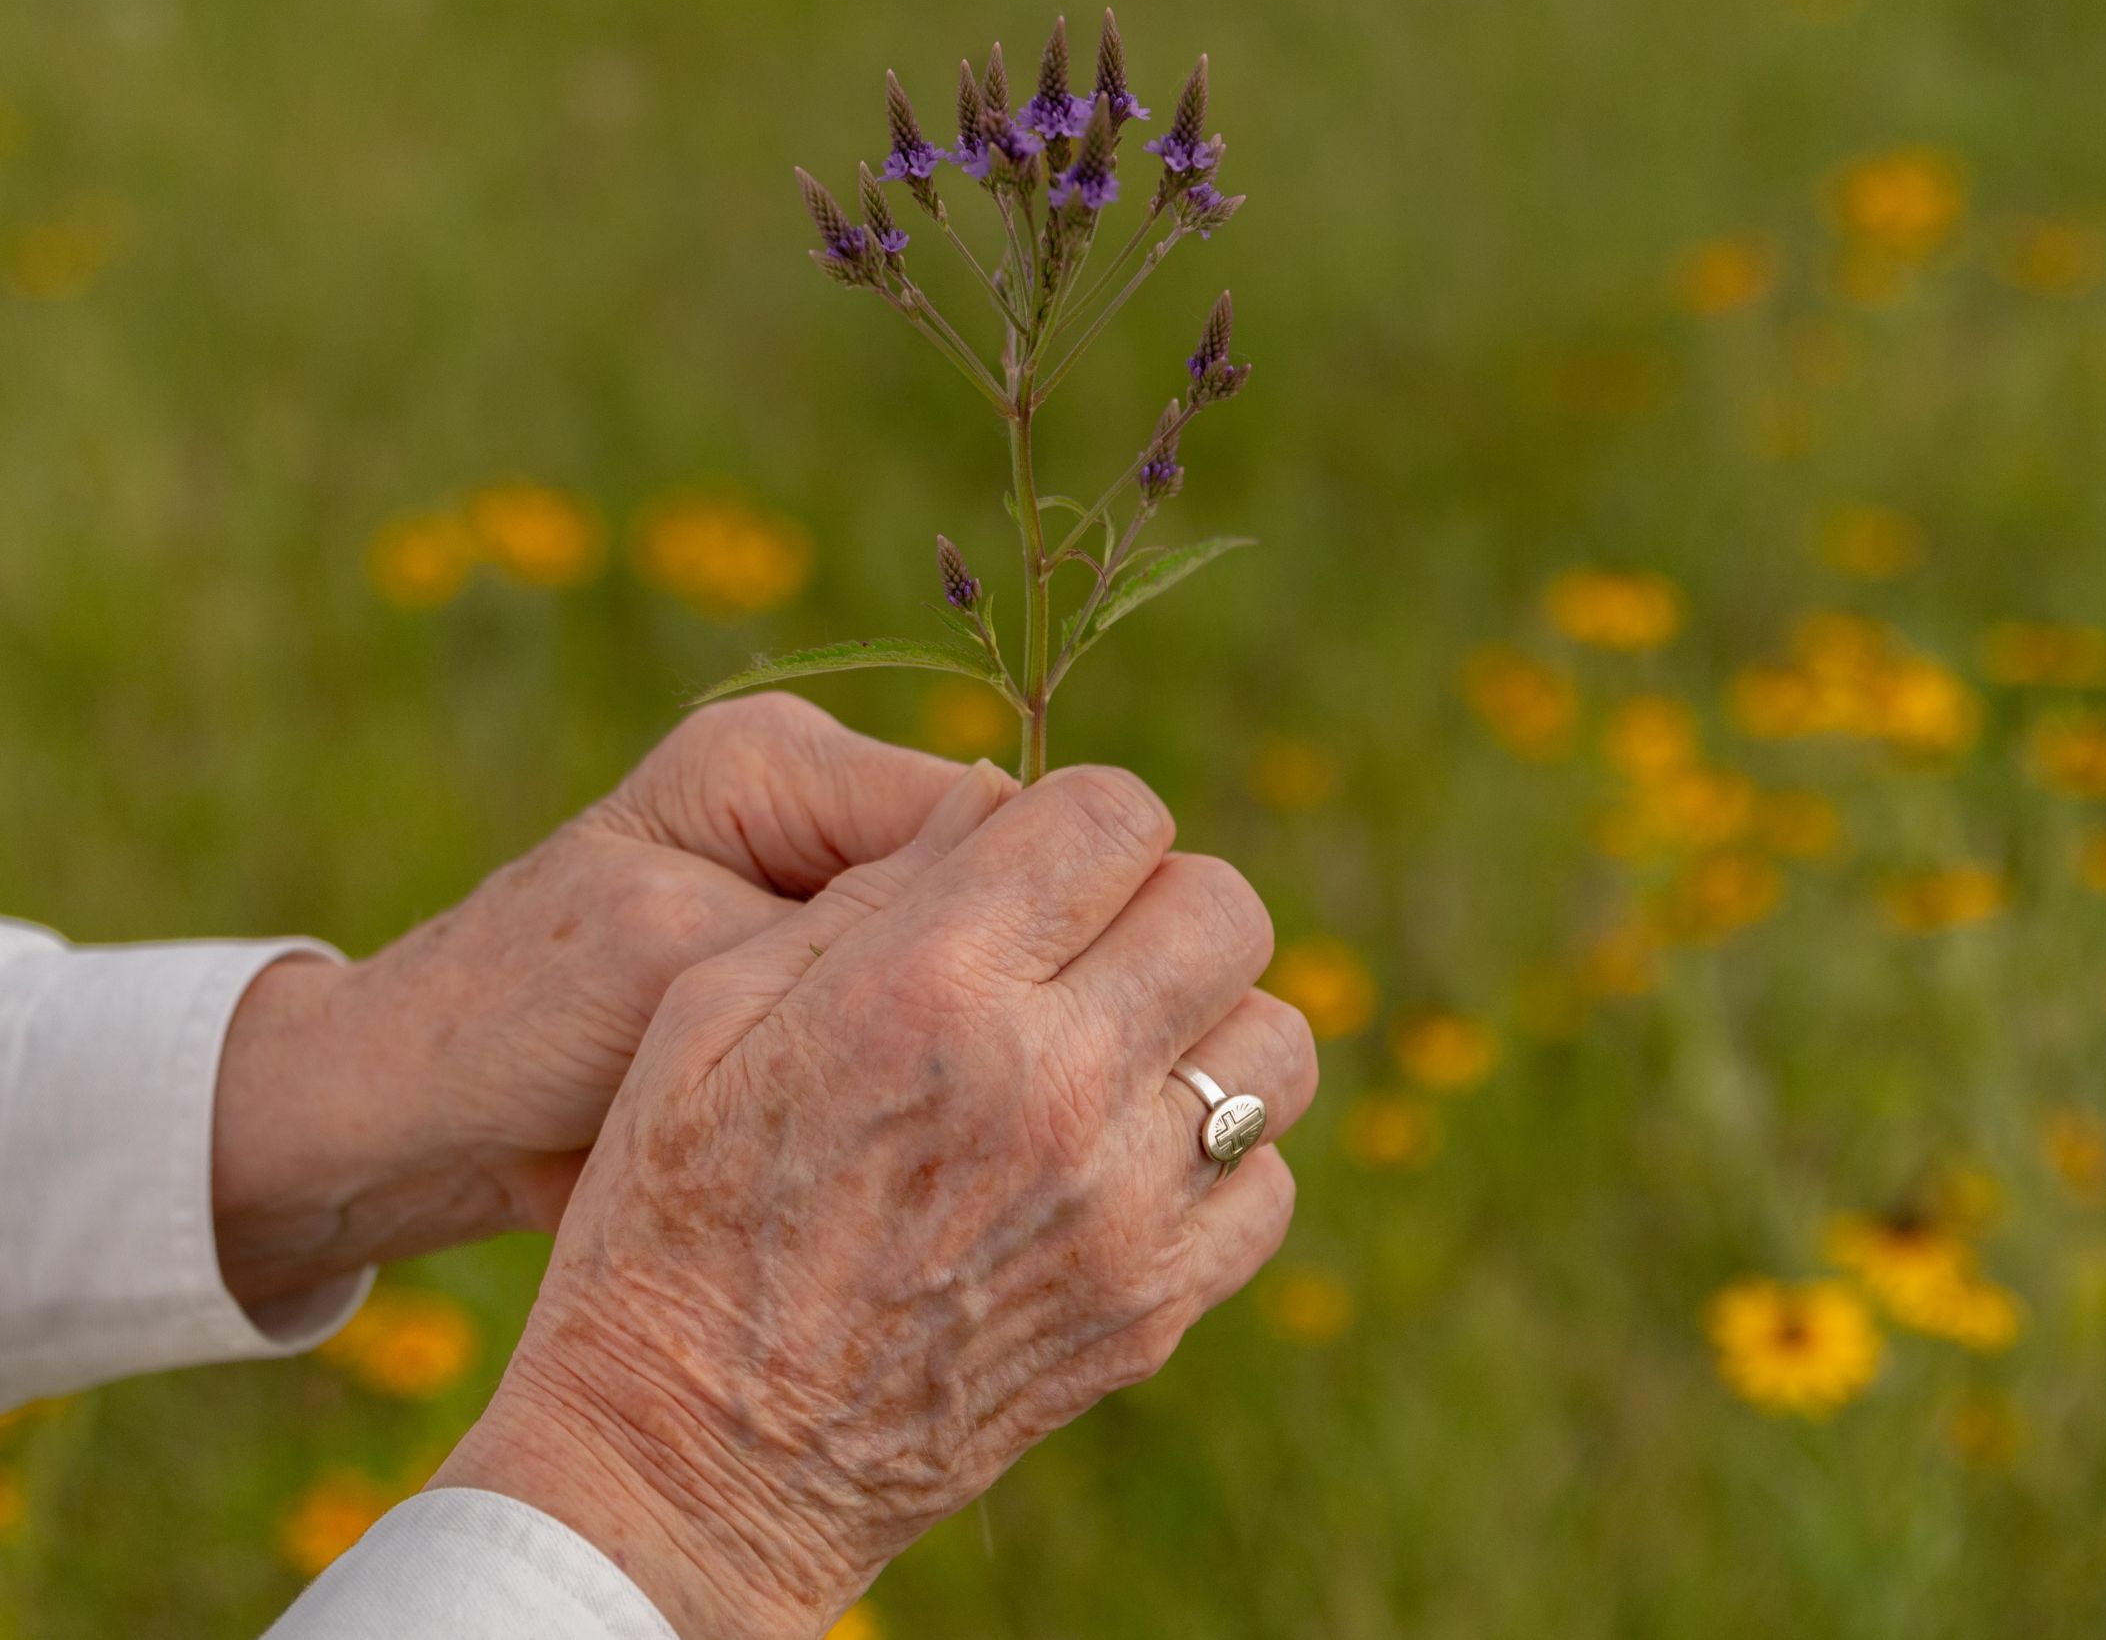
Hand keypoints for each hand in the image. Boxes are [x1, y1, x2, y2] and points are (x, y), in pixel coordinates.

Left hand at [211, 695, 968, 1307]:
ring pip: (974, 967)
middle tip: (1030, 1097)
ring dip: (978, 1044)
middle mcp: (818, 812)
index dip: (1040, 909)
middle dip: (1013, 980)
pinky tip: (957, 1146)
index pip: (984, 808)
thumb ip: (829, 914)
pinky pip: (928, 1025)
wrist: (421, 1124)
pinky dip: (941, 1085)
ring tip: (987, 1132)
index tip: (1069, 1020)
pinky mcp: (823, 991)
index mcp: (778, 760)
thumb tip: (1003, 894)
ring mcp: (825, 904)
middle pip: (995, 885)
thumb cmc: (513, 1021)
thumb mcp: (668, 951)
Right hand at [430, 764, 1317, 1638]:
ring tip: (1122, 1054)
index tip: (1051, 861)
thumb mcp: (713, 1008)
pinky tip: (1123, 1167)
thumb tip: (1002, 802)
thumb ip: (874, 889)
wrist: (692, 1458)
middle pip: (1224, 912)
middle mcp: (1048, 1088)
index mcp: (929, 989)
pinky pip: (1269, 1182)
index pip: (1115, 818)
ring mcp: (1118, 1210)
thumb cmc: (674, 1211)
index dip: (1087, 820)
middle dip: (1163, 903)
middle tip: (1093, 948)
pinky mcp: (1151, 1308)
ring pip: (1277, 1044)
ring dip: (1211, 1026)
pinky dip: (1217, 1160)